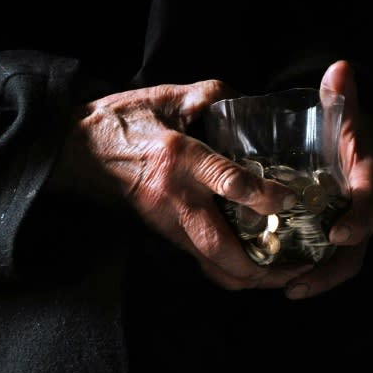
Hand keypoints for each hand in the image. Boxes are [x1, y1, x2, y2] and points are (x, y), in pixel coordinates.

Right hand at [54, 80, 309, 289]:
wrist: (76, 148)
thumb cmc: (121, 119)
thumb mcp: (166, 96)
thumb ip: (210, 95)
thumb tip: (247, 98)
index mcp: (179, 157)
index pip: (228, 183)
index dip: (266, 196)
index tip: (292, 199)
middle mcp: (175, 197)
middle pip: (222, 251)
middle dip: (262, 270)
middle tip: (296, 266)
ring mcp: (166, 220)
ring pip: (211, 266)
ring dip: (248, 277)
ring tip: (282, 272)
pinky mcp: (161, 231)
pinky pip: (200, 260)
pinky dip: (228, 268)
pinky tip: (251, 258)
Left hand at [284, 60, 372, 299]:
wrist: (363, 144)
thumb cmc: (352, 129)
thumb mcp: (348, 111)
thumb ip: (342, 95)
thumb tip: (339, 67)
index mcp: (369, 177)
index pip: (369, 201)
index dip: (358, 218)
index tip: (338, 231)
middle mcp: (365, 206)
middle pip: (356, 244)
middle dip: (332, 266)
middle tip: (300, 281)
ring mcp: (352, 222)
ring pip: (344, 259)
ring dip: (320, 277)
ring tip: (289, 290)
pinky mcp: (337, 231)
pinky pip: (331, 258)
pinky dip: (313, 272)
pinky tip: (286, 283)